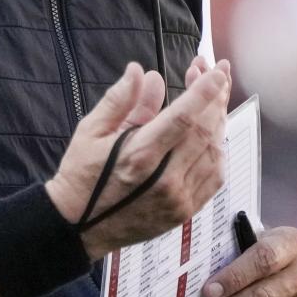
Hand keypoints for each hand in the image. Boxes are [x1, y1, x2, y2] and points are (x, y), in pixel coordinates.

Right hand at [46, 60, 229, 260]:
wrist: (78, 226)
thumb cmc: (81, 174)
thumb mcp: (90, 131)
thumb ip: (120, 100)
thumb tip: (142, 72)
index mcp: (139, 155)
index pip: (184, 117)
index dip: (204, 91)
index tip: (217, 71)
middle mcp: (165, 179)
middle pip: (205, 132)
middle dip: (215, 97)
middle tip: (217, 72)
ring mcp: (178, 199)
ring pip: (214, 153)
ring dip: (219, 122)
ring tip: (215, 98)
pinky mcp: (184, 212)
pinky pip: (214, 178)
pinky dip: (218, 151)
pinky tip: (213, 134)